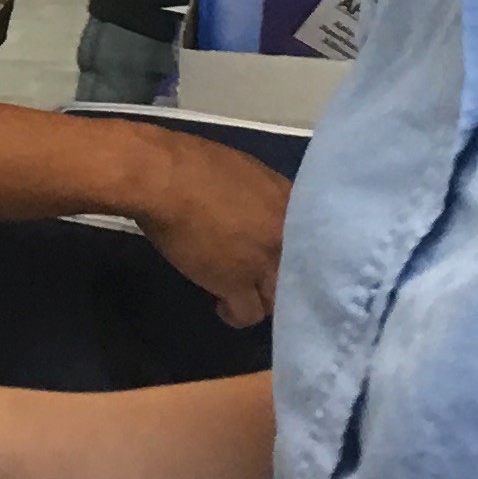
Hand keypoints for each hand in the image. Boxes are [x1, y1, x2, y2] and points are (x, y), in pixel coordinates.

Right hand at [106, 124, 290, 328]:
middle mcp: (286, 235)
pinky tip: (222, 306)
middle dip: (280, 279)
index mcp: (291, 202)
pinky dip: (235, 314)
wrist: (163, 177)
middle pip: (300, 274)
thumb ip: (262, 197)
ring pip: (279, 299)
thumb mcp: (244, 171)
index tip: (276, 255)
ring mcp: (264, 261)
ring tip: (241, 296)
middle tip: (258, 279)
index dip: (294, 252)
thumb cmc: (193, 164)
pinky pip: (249, 313)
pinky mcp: (237, 284)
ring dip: (261, 299)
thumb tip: (257, 213)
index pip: (314, 241)